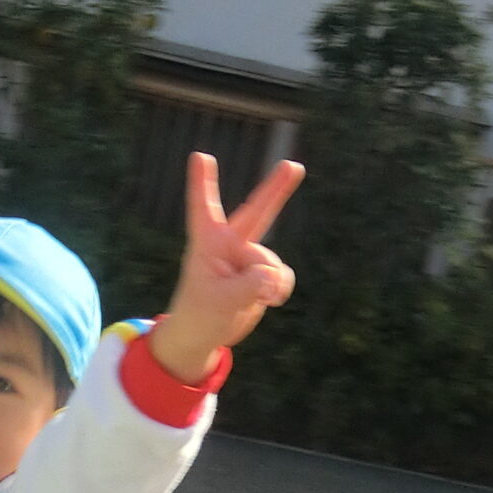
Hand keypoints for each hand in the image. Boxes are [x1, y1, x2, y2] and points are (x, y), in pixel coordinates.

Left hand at [149, 151, 305, 381]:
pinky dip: (280, 289)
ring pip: (273, 263)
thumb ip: (250, 285)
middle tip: (293, 165)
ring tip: (250, 299)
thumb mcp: (221, 301)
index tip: (200, 156)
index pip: (204, 208)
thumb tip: (274, 277)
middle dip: (277, 188)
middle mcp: (230, 244)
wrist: (203, 336)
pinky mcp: (263, 274)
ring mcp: (248, 257)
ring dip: (269, 285)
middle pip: (257, 212)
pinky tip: (268, 300)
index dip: (203, 183)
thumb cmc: (200, 314)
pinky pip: (283, 275)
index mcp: (208, 244)